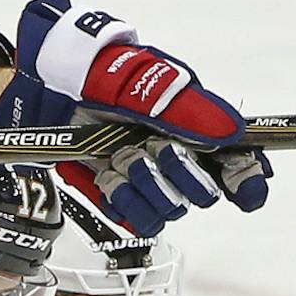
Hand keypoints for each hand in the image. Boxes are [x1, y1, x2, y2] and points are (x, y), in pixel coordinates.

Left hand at [0, 0, 270, 235]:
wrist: (49, 88)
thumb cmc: (103, 75)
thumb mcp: (147, 83)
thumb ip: (188, 110)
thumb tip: (234, 132)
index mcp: (195, 126)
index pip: (236, 160)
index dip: (246, 178)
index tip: (246, 192)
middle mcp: (178, 157)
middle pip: (203, 192)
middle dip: (180, 174)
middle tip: (155, 148)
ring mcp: (150, 179)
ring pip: (169, 210)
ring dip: (145, 187)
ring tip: (123, 157)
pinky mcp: (120, 197)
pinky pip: (135, 219)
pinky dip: (122, 199)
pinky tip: (109, 175)